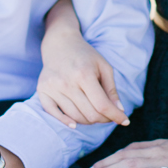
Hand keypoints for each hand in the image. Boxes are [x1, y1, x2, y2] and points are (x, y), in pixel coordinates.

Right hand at [38, 0, 128, 127]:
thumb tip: (120, 111)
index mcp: (84, 74)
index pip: (102, 105)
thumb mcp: (104, 67)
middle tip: (109, 115)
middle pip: (90, 114)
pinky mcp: (42, 91)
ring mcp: (53, 87)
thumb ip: (111, 89)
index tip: (125, 121)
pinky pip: (53, 114)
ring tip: (96, 113)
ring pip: (75, 117)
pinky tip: (74, 124)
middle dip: (104, 119)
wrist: (60, 43)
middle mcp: (67, 82)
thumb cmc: (85, 56)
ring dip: (89, 121)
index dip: (116, 116)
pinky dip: (65, 122)